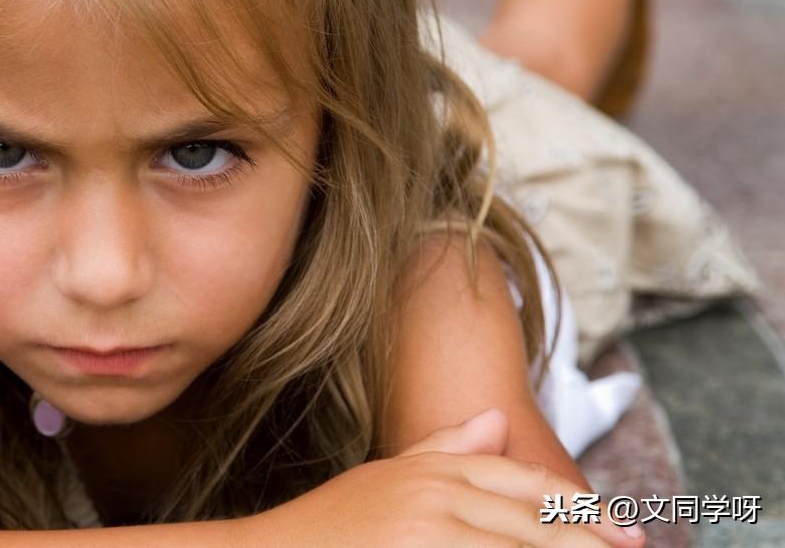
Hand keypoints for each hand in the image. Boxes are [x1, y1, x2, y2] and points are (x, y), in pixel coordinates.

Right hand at [245, 408, 646, 546]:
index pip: (527, 485)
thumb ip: (444, 447)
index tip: (626, 533)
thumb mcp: (388, 480)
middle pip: (535, 523)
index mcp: (433, 469)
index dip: (583, 510)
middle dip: (588, 544)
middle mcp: (435, 493)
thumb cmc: (329, 528)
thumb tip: (498, 420)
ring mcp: (424, 530)